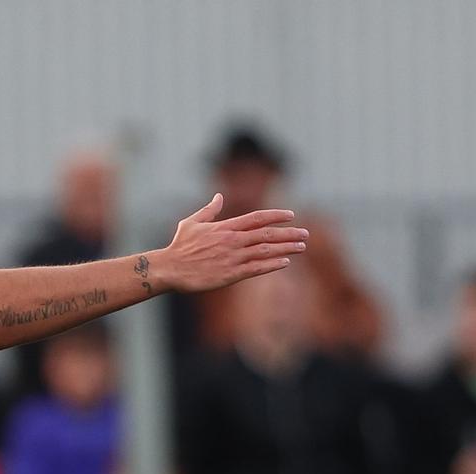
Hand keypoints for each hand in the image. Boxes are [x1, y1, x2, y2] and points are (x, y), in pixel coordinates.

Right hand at [149, 194, 307, 295]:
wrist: (170, 269)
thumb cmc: (179, 246)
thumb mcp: (192, 222)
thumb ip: (209, 210)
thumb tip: (218, 196)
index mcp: (226, 227)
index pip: (258, 218)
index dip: (277, 215)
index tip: (291, 215)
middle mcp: (233, 240)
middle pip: (268, 234)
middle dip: (289, 233)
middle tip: (305, 234)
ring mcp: (233, 258)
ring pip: (267, 251)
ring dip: (286, 248)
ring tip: (302, 246)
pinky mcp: (231, 274)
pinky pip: (257, 268)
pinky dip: (273, 265)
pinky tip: (285, 262)